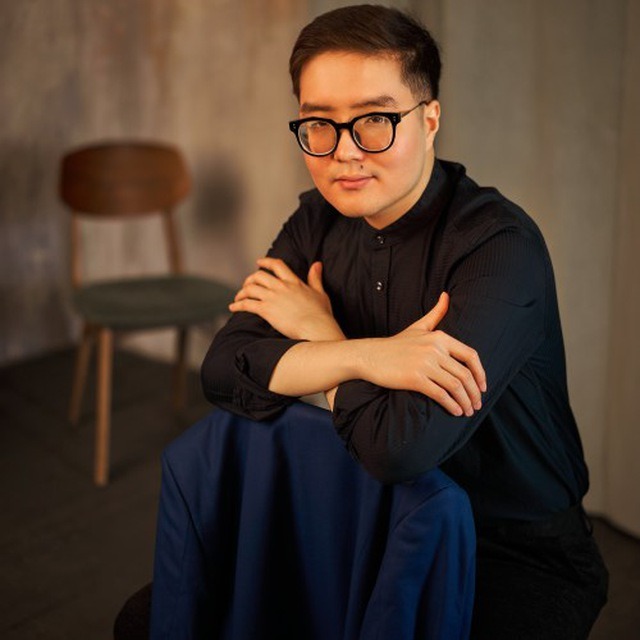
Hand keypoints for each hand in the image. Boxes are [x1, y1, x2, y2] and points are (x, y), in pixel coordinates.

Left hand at [229, 257, 344, 341]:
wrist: (316, 327)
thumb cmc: (320, 314)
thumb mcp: (320, 292)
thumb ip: (315, 278)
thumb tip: (317, 264)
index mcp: (293, 282)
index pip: (277, 265)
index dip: (265, 262)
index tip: (258, 262)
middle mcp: (281, 287)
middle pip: (259, 276)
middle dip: (250, 279)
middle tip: (247, 285)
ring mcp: (272, 298)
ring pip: (250, 289)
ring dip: (241, 292)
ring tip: (238, 298)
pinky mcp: (266, 310)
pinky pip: (247, 304)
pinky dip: (238, 305)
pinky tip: (233, 308)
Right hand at [359, 293, 486, 415]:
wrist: (369, 355)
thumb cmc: (395, 344)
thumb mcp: (418, 326)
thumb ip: (436, 313)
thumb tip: (446, 295)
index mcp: (439, 337)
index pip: (470, 356)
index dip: (481, 373)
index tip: (482, 387)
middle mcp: (434, 349)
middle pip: (465, 374)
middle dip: (474, 393)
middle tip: (476, 405)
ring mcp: (425, 364)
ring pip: (455, 386)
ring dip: (465, 402)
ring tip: (467, 411)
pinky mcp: (414, 378)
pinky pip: (440, 394)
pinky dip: (451, 405)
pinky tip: (454, 411)